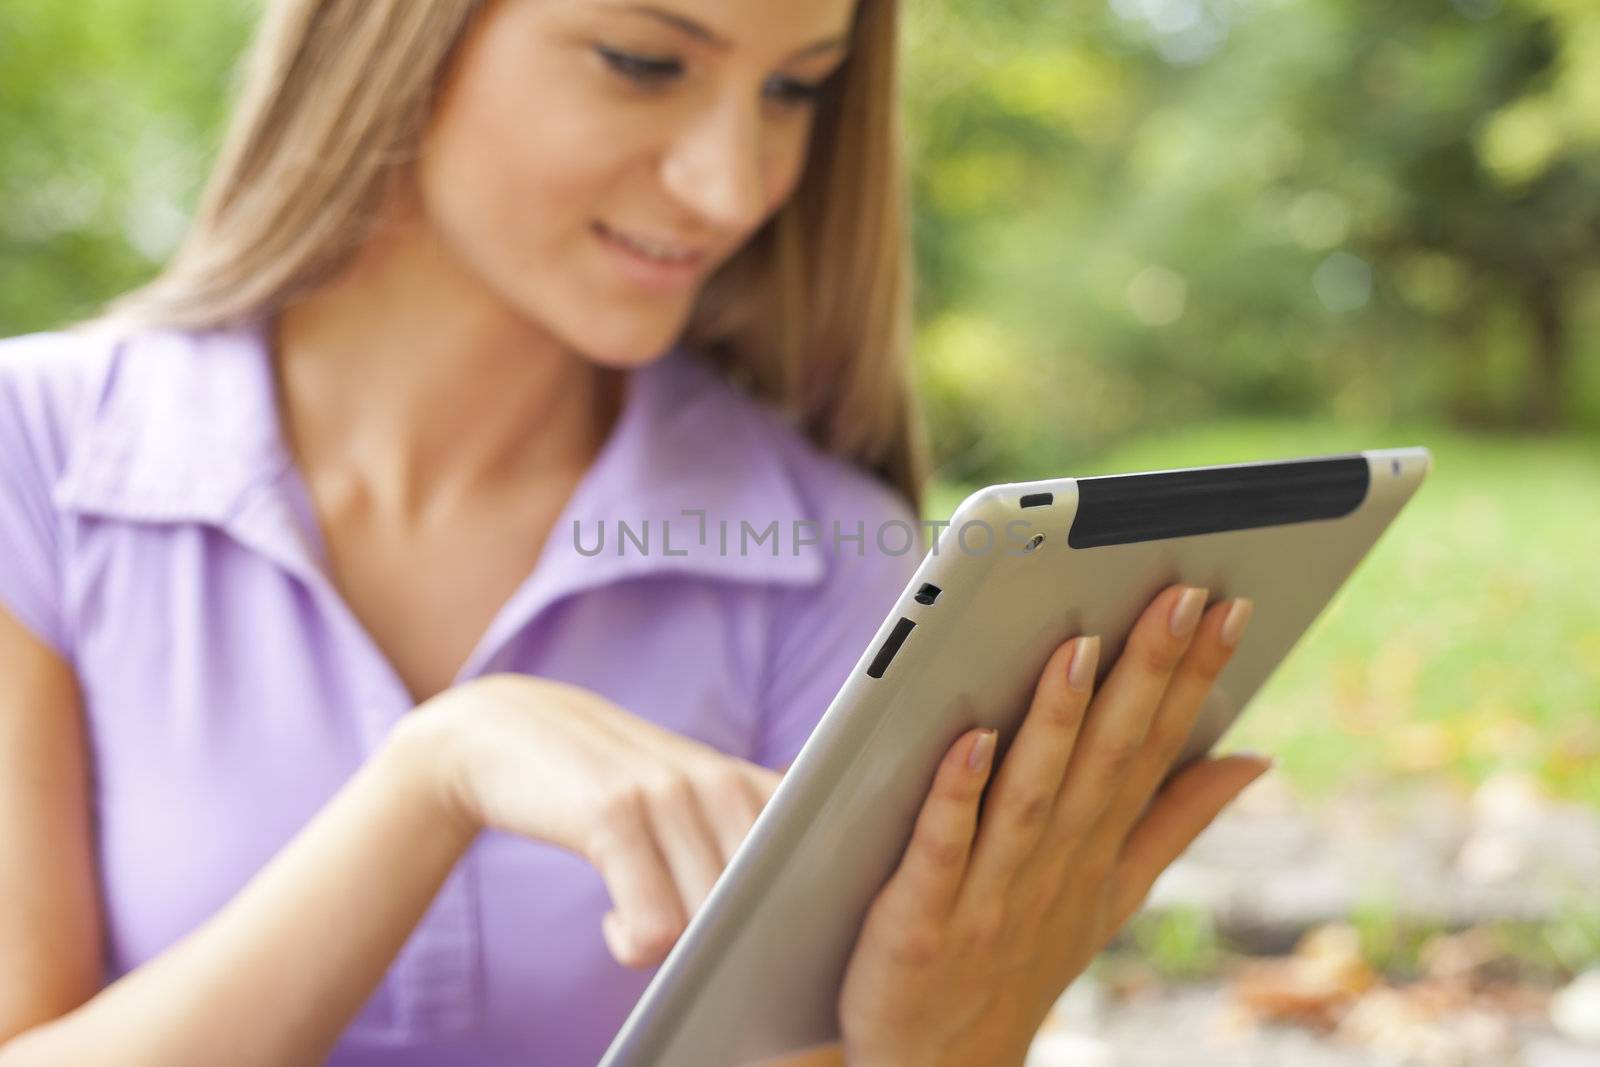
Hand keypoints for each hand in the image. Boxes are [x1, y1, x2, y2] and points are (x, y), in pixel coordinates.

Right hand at [393, 674, 781, 967]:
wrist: (506, 732)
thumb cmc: (607, 787)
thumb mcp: (682, 797)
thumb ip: (738, 835)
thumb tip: (789, 916)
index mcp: (745, 783)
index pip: (810, 861)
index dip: (797, 910)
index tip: (771, 937)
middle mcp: (718, 782)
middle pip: (763, 905)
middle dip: (733, 943)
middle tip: (691, 946)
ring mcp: (667, 795)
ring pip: (711, 922)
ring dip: (677, 950)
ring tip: (642, 926)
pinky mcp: (613, 816)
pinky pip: (653, 928)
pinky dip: (633, 946)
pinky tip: (613, 925)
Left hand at [836, 584, 1268, 1065]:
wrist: (936, 1066)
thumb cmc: (1020, 958)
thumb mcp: (1113, 894)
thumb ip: (1176, 821)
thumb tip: (1255, 756)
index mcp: (1097, 848)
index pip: (1154, 746)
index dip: (1192, 676)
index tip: (1228, 602)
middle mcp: (1054, 865)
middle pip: (1106, 758)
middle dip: (1145, 674)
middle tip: (1181, 593)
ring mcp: (989, 895)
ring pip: (1030, 795)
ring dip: (1057, 724)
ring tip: (1080, 645)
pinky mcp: (920, 921)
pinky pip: (940, 851)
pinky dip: (955, 799)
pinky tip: (969, 740)